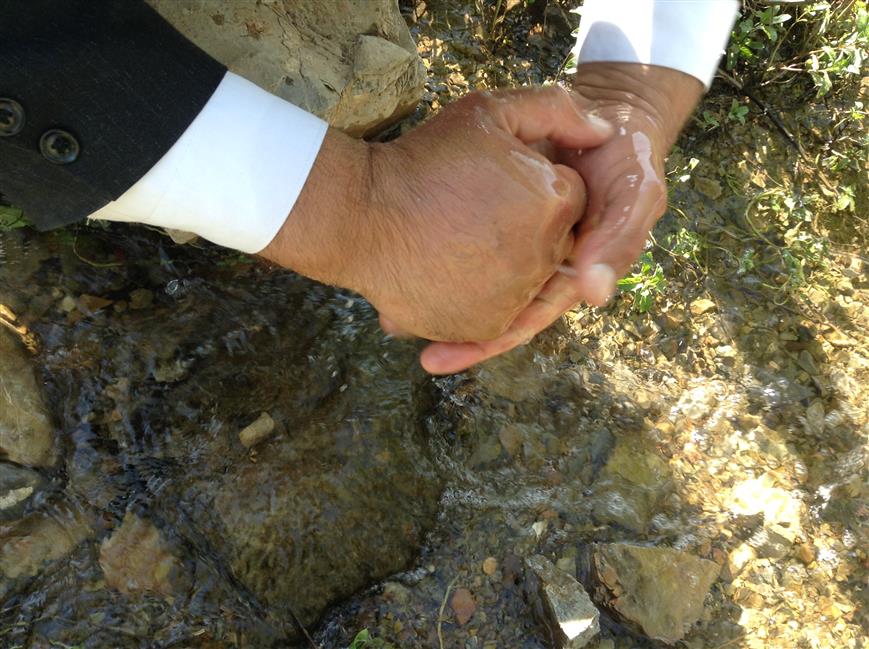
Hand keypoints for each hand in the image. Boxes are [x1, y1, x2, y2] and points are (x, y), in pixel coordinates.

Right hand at [261, 86, 612, 341]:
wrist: (361, 216)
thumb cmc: (425, 159)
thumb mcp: (490, 112)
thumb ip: (557, 110)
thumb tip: (605, 130)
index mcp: (555, 201)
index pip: (566, 197)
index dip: (531, 186)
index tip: (493, 182)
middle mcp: (545, 255)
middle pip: (549, 242)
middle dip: (520, 227)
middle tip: (469, 211)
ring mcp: (515, 296)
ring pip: (523, 280)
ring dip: (500, 264)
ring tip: (453, 240)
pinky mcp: (485, 326)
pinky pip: (499, 314)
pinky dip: (481, 296)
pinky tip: (450, 270)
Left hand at [421, 64, 703, 373]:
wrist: (610, 119)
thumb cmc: (628, 159)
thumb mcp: (637, 194)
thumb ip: (617, 237)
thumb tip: (592, 294)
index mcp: (571, 273)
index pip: (527, 315)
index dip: (488, 338)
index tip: (443, 355)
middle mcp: (541, 266)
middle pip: (493, 311)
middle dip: (450, 331)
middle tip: (400, 338)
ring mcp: (518, 244)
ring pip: (475, 283)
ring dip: (433, 300)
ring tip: (388, 317)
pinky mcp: (501, 215)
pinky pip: (468, 240)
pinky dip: (438, 254)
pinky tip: (401, 265)